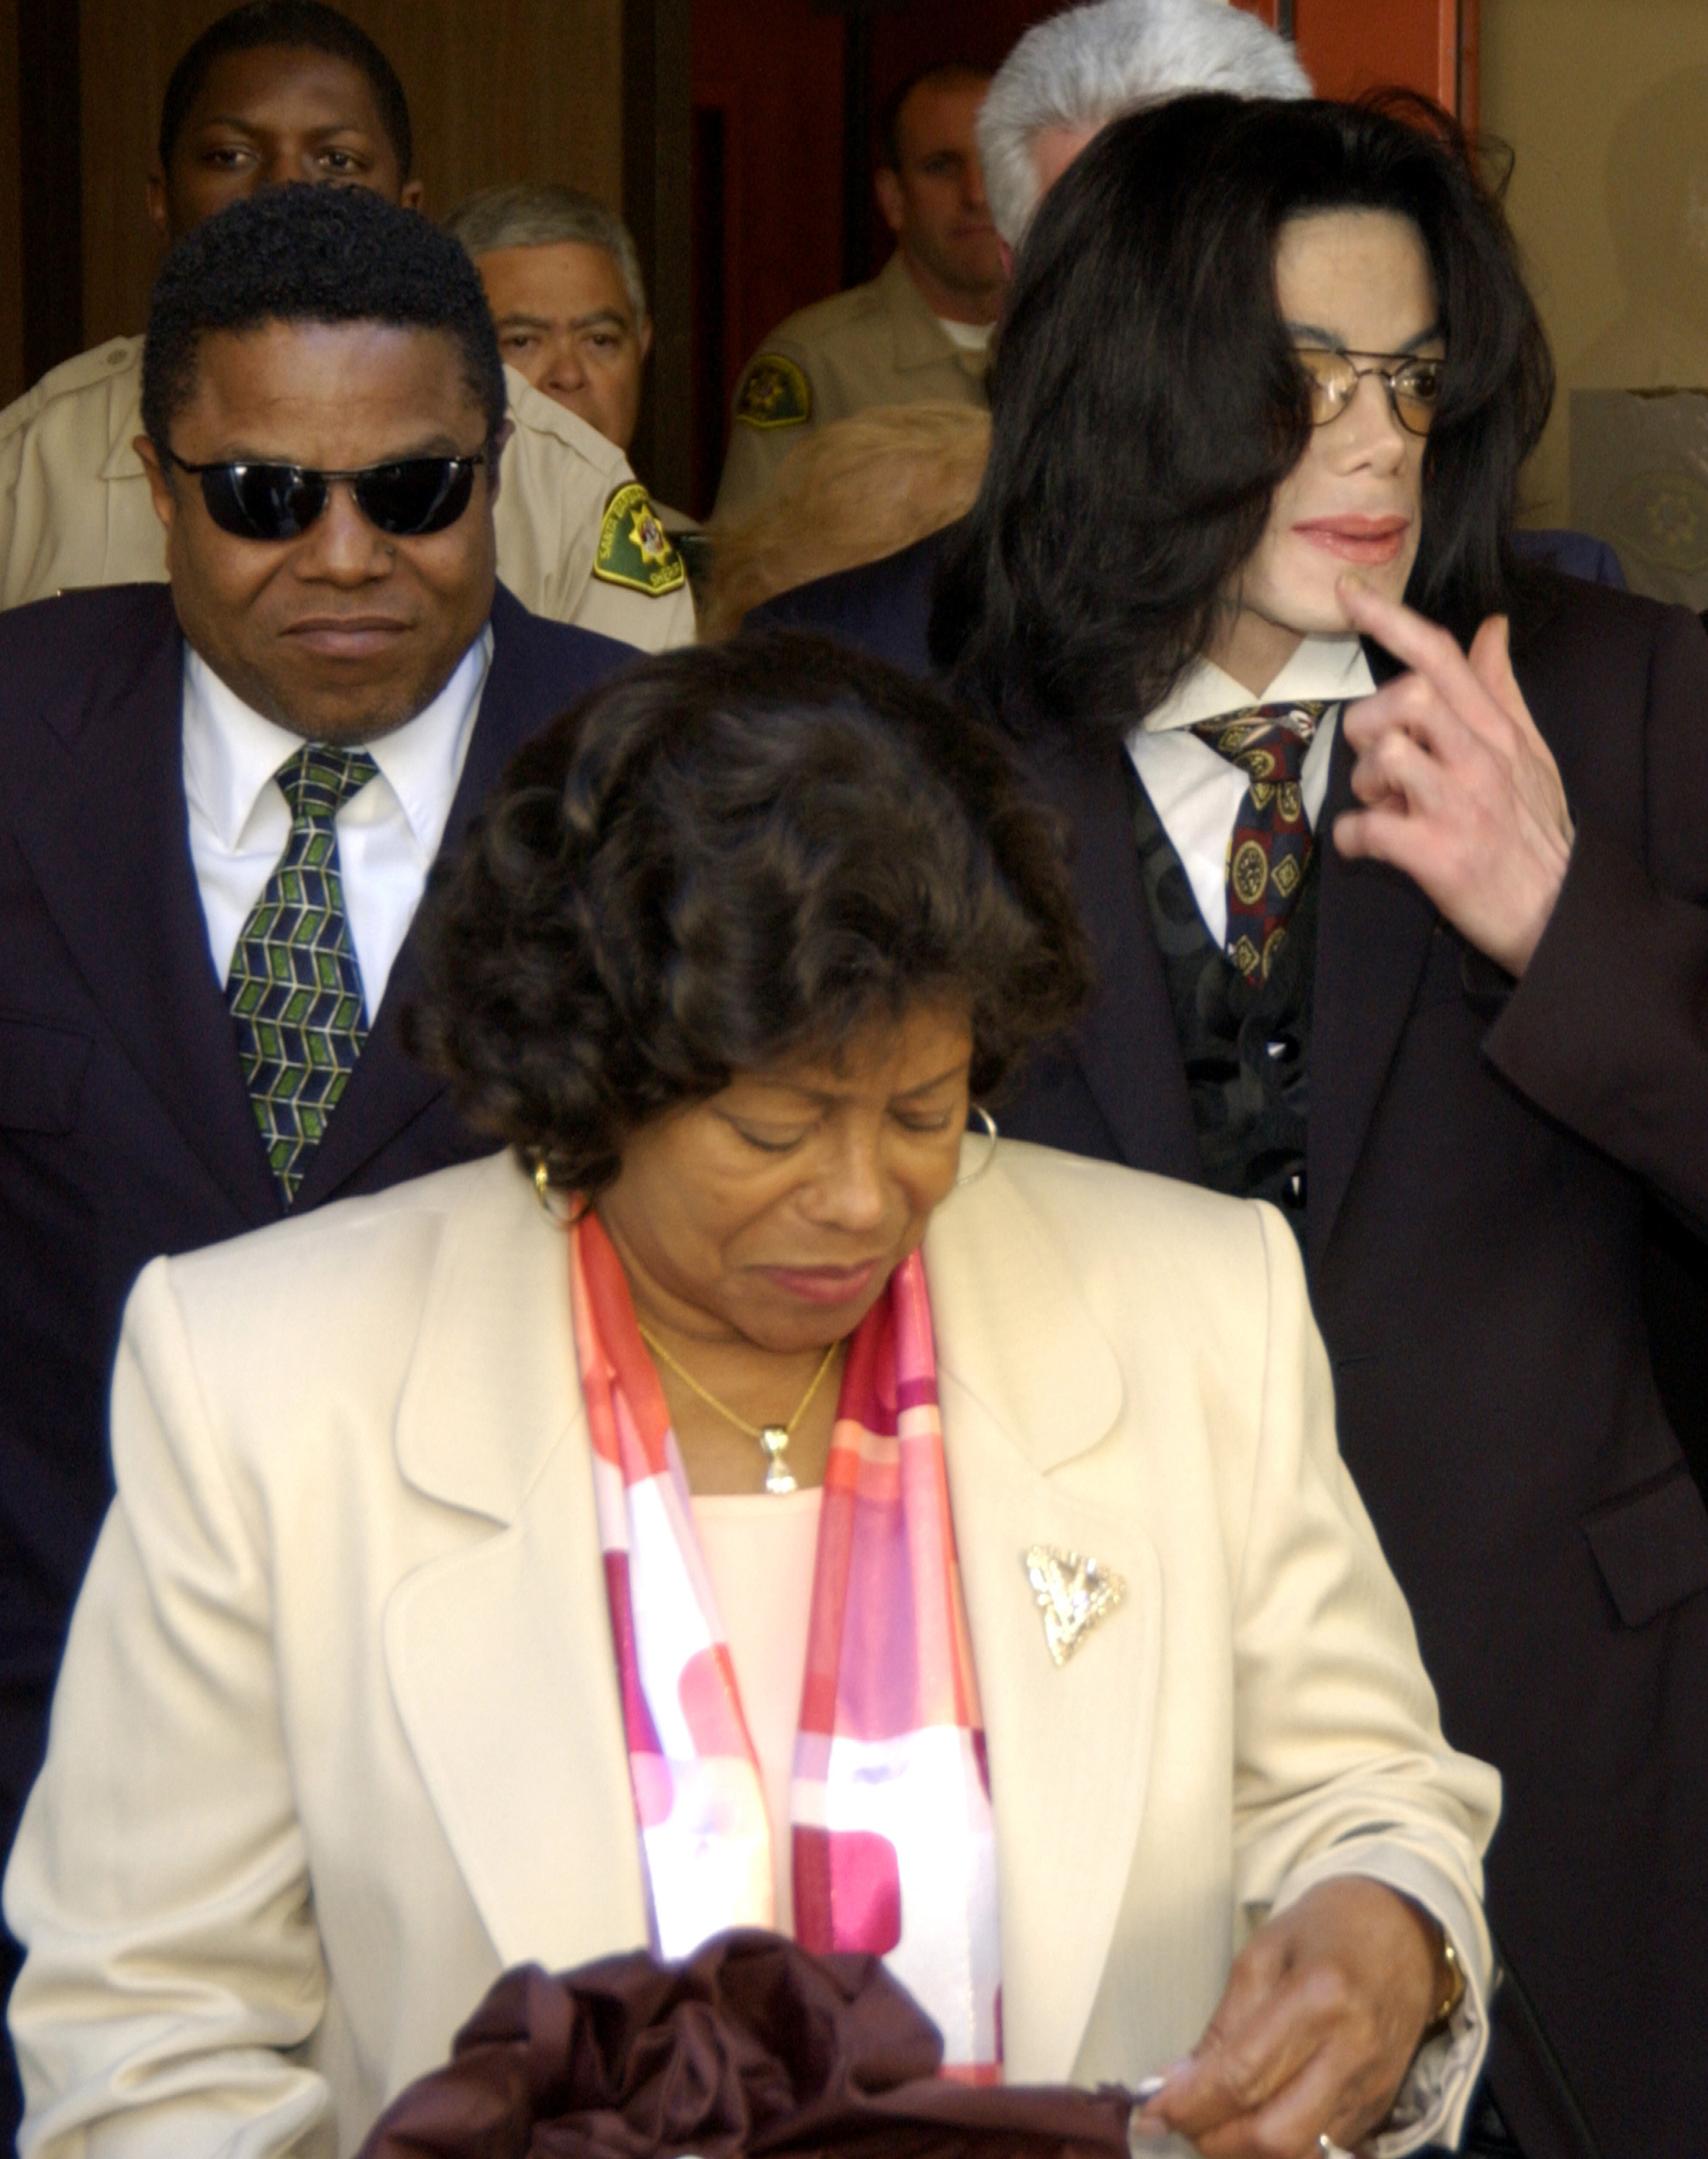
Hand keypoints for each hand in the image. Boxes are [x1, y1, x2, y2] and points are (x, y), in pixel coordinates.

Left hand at [1137, 1877, 1445, 2158]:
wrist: (1407, 1930)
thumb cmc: (1329, 1928)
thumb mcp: (1264, 1953)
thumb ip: (1223, 2025)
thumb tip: (1176, 2082)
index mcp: (1320, 1998)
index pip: (1243, 2077)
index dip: (1189, 2104)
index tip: (1149, 2112)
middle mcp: (1352, 2053)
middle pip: (1276, 2136)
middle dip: (1215, 2141)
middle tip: (1179, 2119)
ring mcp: (1372, 2088)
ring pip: (1301, 2153)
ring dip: (1244, 2151)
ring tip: (1212, 2121)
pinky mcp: (1380, 2108)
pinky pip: (1323, 2148)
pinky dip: (1281, 2144)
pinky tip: (1253, 2118)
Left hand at [1333, 577, 1572, 975]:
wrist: (1555, 911)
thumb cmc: (1532, 829)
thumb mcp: (1530, 751)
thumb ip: (1500, 689)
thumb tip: (1490, 626)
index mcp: (1496, 730)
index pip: (1440, 656)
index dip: (1388, 618)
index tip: (1347, 592)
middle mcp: (1480, 758)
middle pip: (1405, 699)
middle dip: (1370, 725)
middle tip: (1380, 762)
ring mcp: (1459, 805)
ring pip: (1384, 756)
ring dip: (1365, 783)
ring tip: (1386, 806)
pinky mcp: (1437, 854)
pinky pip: (1365, 827)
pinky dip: (1351, 838)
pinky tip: (1369, 846)